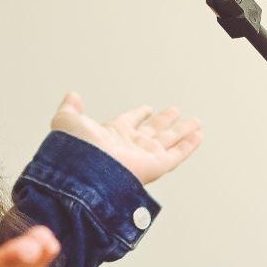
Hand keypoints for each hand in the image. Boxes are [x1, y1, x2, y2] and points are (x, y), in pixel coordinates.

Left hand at [51, 92, 202, 186]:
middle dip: (164, 121)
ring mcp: (144, 156)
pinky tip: (198, 135)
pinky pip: (176, 154)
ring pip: (168, 141)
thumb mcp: (67, 121)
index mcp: (111, 135)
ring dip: (182, 131)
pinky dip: (189, 145)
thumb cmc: (73, 150)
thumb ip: (71, 108)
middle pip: (152, 131)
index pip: (128, 122)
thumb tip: (72, 96)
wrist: (83, 171)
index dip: (138, 114)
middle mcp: (129, 145)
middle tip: (175, 111)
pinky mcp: (156, 165)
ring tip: (195, 122)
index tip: (146, 109)